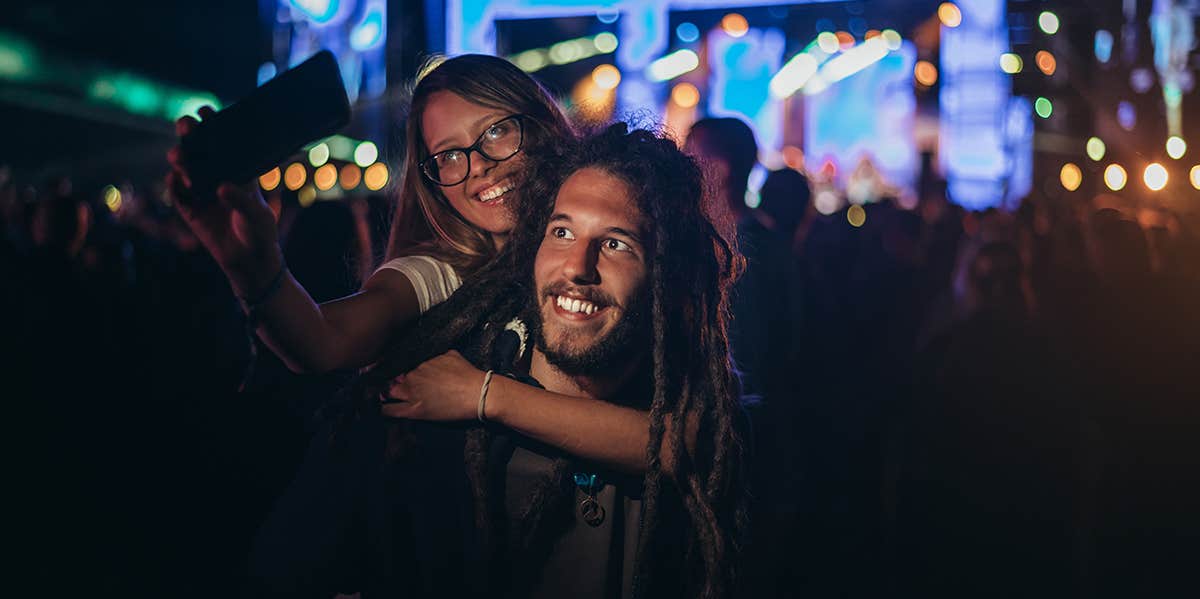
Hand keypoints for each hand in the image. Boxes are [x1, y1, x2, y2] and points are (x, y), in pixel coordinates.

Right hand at [166, 106, 282, 288]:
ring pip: (184, 167)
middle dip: (189, 134)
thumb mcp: (258, 214)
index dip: (213, 124)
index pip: (224, 142)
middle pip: (198, 148)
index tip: (205, 111)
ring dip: (180, 158)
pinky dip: (174, 185)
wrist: (250, 261)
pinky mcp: (189, 209)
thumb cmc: (260, 232)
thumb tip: (220, 187)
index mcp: (238, 170)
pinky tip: (175, 179)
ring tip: (180, 156)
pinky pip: (177, 193)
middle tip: (186, 126)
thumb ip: (241, 200)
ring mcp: (201, 191)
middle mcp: (217, 176)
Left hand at [380, 351, 485, 421]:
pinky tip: (383, 411)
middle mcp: (412, 375)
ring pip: (385, 393)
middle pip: (388, 378)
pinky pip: (389, 411)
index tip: (390, 374)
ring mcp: (412, 393)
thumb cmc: (469, 374)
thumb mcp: (451, 355)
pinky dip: (384, 411)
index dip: (392, 370)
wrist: (479, 393)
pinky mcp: (415, 410)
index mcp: (419, 361)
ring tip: (383, 399)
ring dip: (383, 395)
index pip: (396, 363)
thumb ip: (436, 355)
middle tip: (387, 387)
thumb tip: (432, 356)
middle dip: (386, 382)